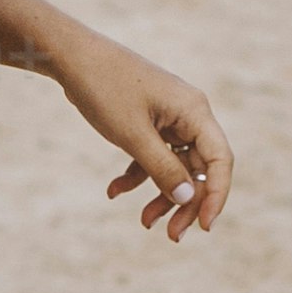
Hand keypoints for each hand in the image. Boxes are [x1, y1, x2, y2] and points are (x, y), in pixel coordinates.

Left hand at [52, 38, 232, 238]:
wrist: (71, 57)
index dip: (216, 196)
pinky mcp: (147, 122)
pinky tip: (114, 191)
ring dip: (161, 194)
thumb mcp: (133, 135)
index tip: (204, 227)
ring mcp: (168, 118)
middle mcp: (188, 115)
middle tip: (170, 235)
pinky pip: (151, 156)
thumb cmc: (104, 88)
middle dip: (184, 203)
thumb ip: (162, 169)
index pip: (219, 161)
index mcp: (194, 112)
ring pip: (174, 167)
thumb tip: (188, 199)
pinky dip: (137, 176)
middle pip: (198, 169)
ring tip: (143, 221)